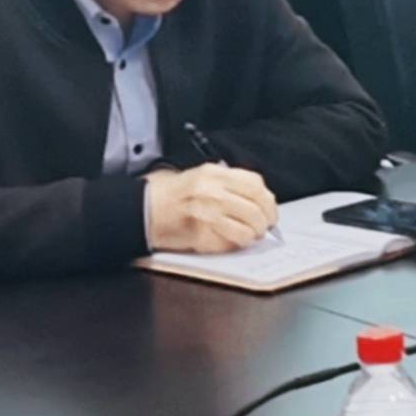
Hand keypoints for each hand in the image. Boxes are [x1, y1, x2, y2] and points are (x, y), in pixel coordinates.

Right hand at [144, 162, 277, 253]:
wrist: (144, 209)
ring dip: (254, 234)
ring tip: (251, 235)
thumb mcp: (201, 177)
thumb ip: (229, 183)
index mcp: (214, 173)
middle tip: (265, 227)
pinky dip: (239, 242)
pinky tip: (236, 240)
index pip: (255, 185)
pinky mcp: (200, 234)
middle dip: (266, 220)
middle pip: (255, 207)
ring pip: (247, 226)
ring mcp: (206, 213)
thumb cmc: (173, 195)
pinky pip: (231, 241)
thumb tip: (259, 200)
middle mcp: (212, 191)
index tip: (270, 211)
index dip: (268, 201)